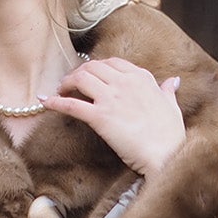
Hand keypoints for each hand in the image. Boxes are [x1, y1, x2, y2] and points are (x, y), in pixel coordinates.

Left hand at [37, 58, 187, 175]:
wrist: (164, 155)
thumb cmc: (170, 135)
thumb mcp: (172, 107)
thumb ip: (168, 91)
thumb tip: (173, 81)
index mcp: (141, 78)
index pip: (113, 63)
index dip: (98, 67)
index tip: (91, 75)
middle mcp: (124, 82)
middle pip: (93, 67)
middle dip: (79, 73)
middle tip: (70, 84)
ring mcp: (111, 98)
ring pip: (80, 78)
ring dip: (66, 83)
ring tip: (59, 91)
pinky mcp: (100, 117)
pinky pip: (71, 104)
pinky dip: (55, 102)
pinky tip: (45, 102)